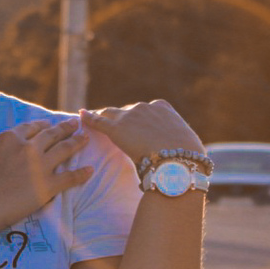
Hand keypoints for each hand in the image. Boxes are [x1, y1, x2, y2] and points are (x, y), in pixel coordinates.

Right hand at [0, 118, 92, 238]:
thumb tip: (6, 145)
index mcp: (10, 138)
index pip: (32, 127)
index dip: (44, 125)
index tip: (50, 124)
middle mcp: (28, 147)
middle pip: (52, 134)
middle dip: (65, 128)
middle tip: (75, 124)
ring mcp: (40, 166)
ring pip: (65, 150)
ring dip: (78, 142)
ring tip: (86, 138)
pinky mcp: (47, 186)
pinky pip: (70, 178)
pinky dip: (82, 174)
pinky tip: (90, 170)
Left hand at [79, 100, 202, 167]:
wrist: (179, 161)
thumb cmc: (188, 156)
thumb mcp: (188, 142)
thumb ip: (179, 140)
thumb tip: (187, 151)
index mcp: (162, 107)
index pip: (145, 110)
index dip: (138, 119)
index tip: (135, 125)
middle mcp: (145, 107)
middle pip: (127, 112)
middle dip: (122, 120)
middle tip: (116, 131)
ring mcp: (129, 117)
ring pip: (111, 115)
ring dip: (104, 118)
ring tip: (94, 121)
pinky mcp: (116, 129)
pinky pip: (98, 121)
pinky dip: (88, 118)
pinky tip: (81, 116)